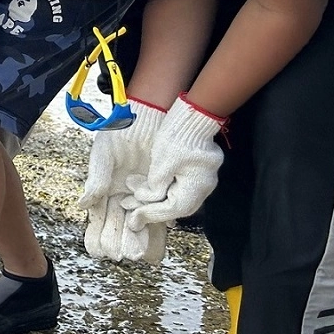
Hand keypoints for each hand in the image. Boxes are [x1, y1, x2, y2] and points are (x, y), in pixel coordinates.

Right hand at [80, 99, 163, 262]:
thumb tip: (82, 207)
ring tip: (135, 254)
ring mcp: (141, 197)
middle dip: (118, 241)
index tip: (98, 251)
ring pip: (137, 224)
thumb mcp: (103, 156)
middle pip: (118, 225)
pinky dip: (156, 230)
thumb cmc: (120, 133)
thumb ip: (95, 181)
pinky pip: (158, 216)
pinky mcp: (159, 194)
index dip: (98, 235)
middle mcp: (122, 197)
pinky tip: (153, 244)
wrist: (147, 118)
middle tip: (118, 256)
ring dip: (136, 239)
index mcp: (104, 189)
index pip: (99, 218)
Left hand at [123, 96, 224, 229]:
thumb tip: (143, 200)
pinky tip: (149, 188)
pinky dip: (164, 191)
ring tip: (134, 198)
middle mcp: (202, 189)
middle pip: (174, 208)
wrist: (193, 115)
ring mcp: (203, 182)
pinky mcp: (198, 173)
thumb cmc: (178, 136)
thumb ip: (153, 186)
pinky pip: (180, 189)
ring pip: (176, 199)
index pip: (169, 210)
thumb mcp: (161, 163)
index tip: (133, 218)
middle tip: (130, 210)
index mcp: (195, 188)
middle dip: (151, 209)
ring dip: (156, 200)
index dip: (149, 214)